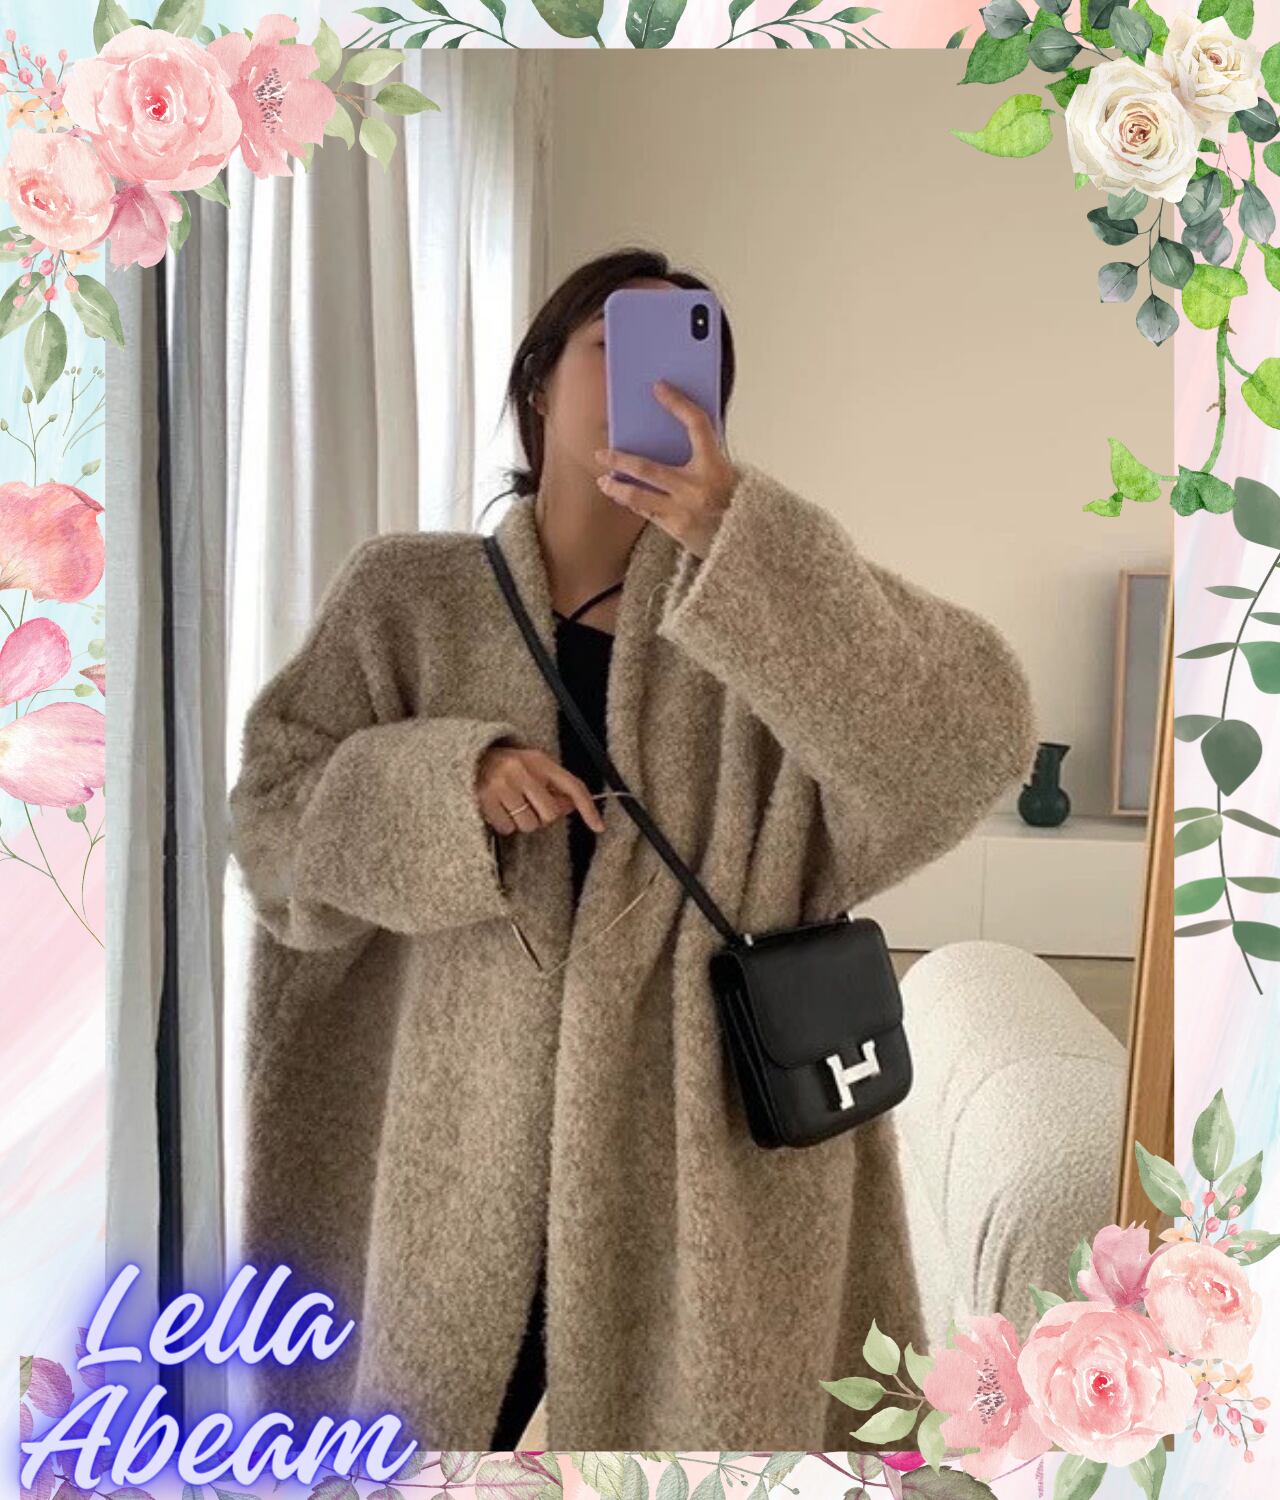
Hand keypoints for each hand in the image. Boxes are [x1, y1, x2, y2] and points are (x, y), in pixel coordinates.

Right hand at [476, 744, 605, 836]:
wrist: (465, 757)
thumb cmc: (505, 765)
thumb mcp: (531, 767)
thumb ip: (552, 784)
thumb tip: (571, 806)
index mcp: (539, 760)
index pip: (573, 786)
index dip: (588, 808)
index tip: (599, 827)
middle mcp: (522, 770)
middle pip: (550, 814)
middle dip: (542, 817)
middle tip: (529, 807)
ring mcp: (503, 785)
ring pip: (529, 824)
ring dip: (521, 822)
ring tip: (510, 805)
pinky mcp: (484, 799)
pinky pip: (507, 828)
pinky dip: (503, 824)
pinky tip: (496, 809)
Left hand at [593, 379, 739, 558]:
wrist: (747, 540)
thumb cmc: (735, 502)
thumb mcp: (727, 473)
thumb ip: (704, 456)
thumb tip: (671, 435)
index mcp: (716, 465)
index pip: (697, 424)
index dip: (678, 403)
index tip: (659, 388)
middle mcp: (697, 487)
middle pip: (648, 468)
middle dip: (620, 460)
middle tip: (602, 453)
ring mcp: (684, 509)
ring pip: (638, 496)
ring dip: (617, 487)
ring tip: (603, 481)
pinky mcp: (676, 529)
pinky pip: (646, 512)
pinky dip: (632, 503)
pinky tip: (621, 497)